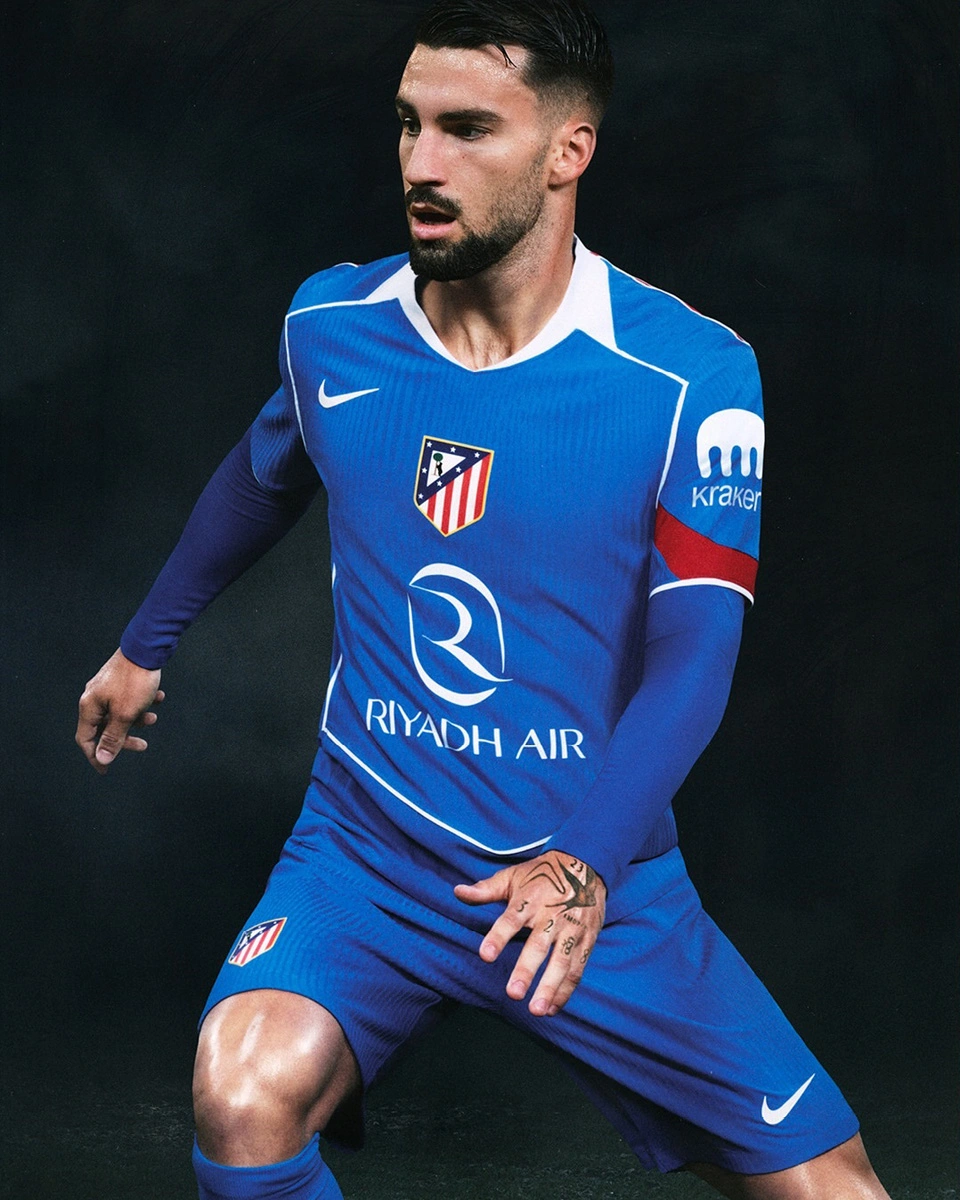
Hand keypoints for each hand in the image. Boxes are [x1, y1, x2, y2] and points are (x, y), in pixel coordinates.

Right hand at [76, 648, 163, 773]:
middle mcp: (94, 696)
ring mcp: (107, 687)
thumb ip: (113, 738)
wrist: (148, 646)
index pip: (85, 738)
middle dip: (124, 737)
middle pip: (104, 727)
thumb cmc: (135, 681)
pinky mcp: (120, 680)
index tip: (106, 770)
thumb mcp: (125, 714)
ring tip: (153, 717)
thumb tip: (101, 759)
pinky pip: (129, 699)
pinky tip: (159, 699)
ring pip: (119, 712)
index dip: (95, 755)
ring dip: (137, 719)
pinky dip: (142, 703)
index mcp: (89, 706)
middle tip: (143, 745)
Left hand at [454, 850, 605, 1017]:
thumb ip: (485, 889)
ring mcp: (571, 929)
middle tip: (513, 993)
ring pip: (562, 962)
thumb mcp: (514, 877)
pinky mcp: (587, 940)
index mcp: (529, 900)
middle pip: (538, 945)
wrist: (587, 865)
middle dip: (526, 970)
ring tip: (536, 1010)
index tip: (485, 955)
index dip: (498, 936)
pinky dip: (566, 990)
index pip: (511, 919)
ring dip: (550, 987)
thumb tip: (457, 892)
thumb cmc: (543, 874)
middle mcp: (551, 915)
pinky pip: (577, 968)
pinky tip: (551, 1008)